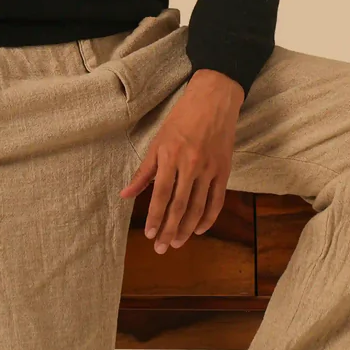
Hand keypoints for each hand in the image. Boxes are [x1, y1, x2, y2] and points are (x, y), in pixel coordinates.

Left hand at [119, 70, 242, 253]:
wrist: (214, 101)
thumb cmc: (181, 118)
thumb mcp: (158, 141)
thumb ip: (144, 171)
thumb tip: (125, 194)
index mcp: (171, 156)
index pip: (161, 194)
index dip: (155, 217)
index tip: (149, 235)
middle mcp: (191, 165)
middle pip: (179, 206)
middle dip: (169, 229)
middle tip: (161, 248)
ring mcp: (209, 169)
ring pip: (198, 207)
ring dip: (187, 229)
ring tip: (177, 242)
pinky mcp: (223, 171)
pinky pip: (216, 201)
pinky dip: (209, 218)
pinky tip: (199, 229)